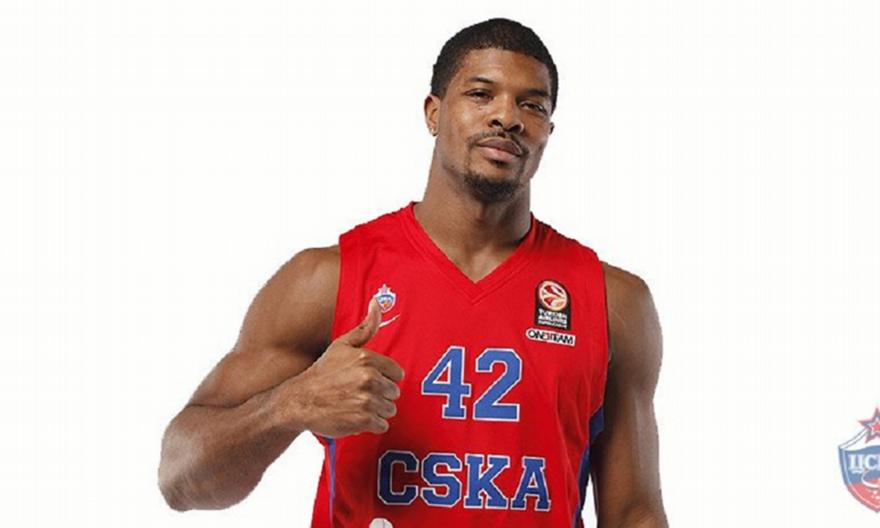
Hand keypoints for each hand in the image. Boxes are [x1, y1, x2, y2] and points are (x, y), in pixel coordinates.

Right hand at [282, 297, 404, 437]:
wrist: (299, 401)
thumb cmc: (322, 373)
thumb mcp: (342, 345)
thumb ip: (366, 327)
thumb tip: (378, 302)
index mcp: (367, 359)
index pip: (397, 373)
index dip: (384, 378)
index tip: (369, 380)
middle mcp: (369, 379)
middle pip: (394, 392)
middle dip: (380, 395)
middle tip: (359, 393)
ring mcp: (366, 400)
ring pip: (389, 409)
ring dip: (376, 410)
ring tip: (356, 405)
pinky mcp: (363, 420)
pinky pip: (382, 424)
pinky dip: (371, 424)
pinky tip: (355, 416)